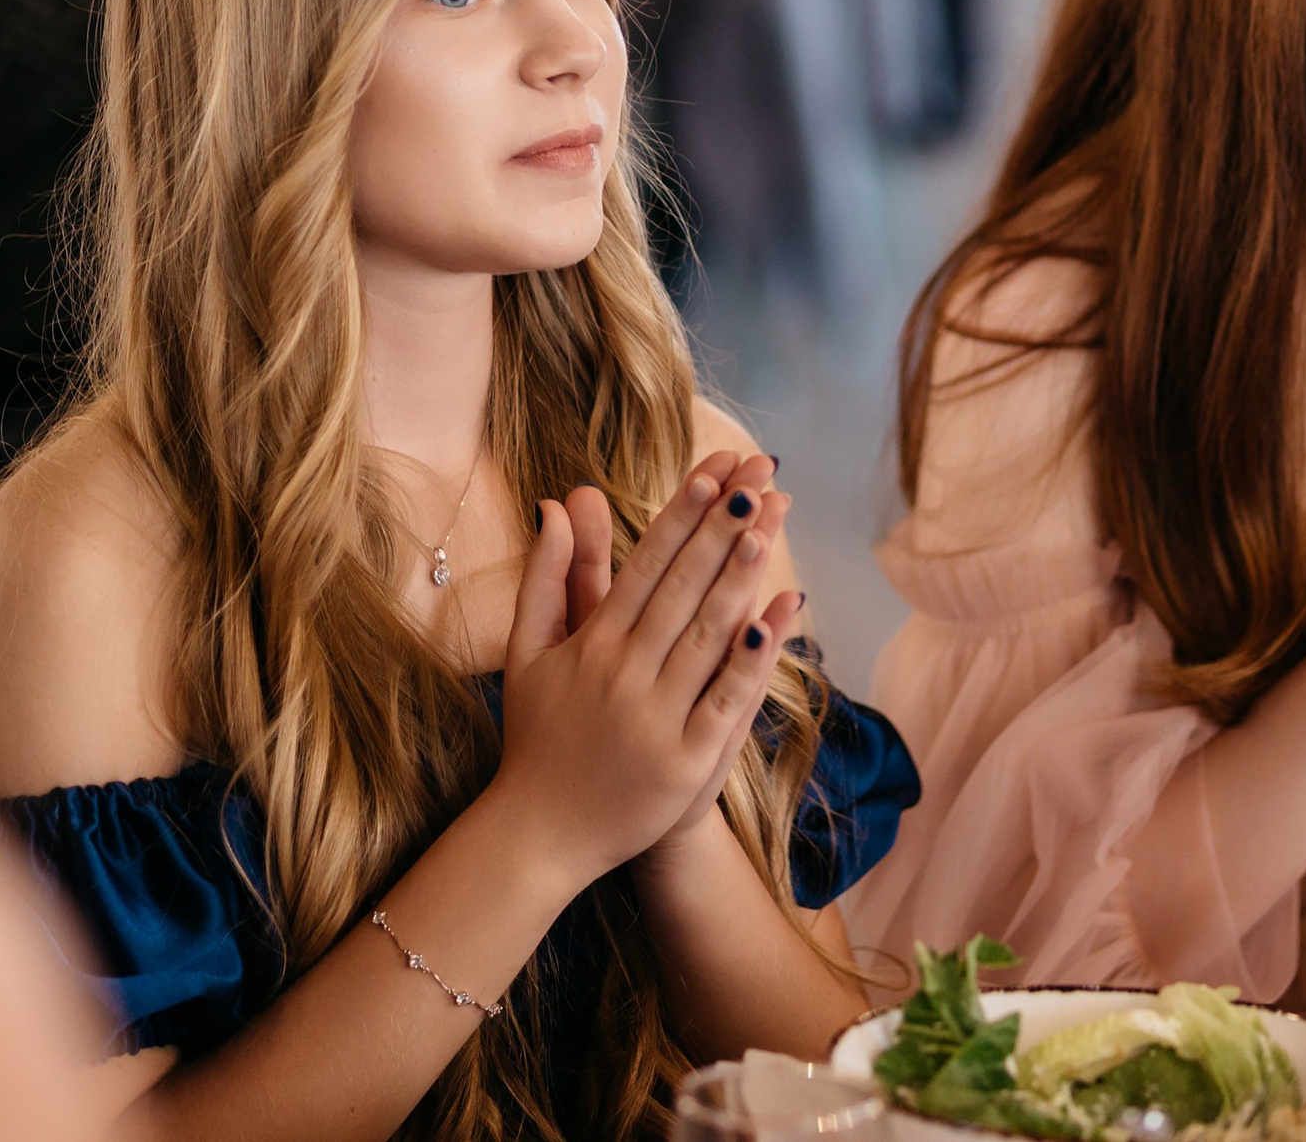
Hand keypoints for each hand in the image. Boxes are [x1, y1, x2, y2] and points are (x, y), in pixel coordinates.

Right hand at [489, 454, 800, 887]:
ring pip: (707, 634)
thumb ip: (546, 575)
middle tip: (757, 475)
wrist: (542, 835)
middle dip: (722, 527)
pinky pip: (727, 699)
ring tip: (769, 521)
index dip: (682, 514)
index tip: (714, 470)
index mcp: (591, 645)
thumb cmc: (538, 736)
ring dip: (740, 575)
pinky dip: (753, 657)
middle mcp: (624, 675)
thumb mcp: (528, 651)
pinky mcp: (686, 762)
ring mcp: (657, 718)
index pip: (646, 565)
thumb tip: (556, 501)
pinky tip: (777, 612)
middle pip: (683, 588)